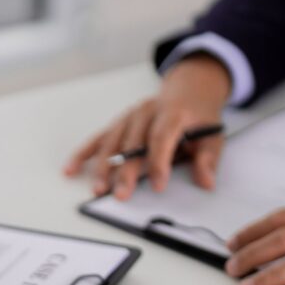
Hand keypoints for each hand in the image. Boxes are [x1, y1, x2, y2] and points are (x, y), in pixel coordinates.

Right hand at [65, 54, 230, 198]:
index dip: (158, 162)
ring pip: (113, 142)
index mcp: (172, 113)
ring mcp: (129, 117)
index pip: (162, 137)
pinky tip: (71, 168)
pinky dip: (84, 154)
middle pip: (133, 143)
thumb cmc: (198, 117)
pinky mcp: (118, 123)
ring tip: (97, 188)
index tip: (158, 186)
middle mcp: (147, 112)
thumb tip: (207, 182)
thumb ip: (208, 159)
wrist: (188, 90)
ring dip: (103, 167)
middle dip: (126, 171)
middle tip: (121, 194)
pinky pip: (98, 139)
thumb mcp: (213, 135)